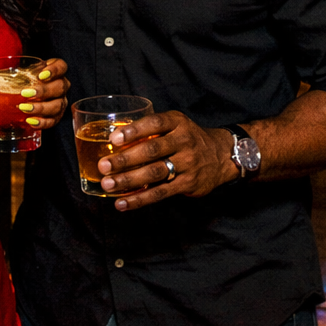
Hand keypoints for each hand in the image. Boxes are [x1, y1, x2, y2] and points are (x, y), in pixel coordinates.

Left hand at [0, 58, 69, 129]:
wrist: (24, 102)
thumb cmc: (18, 86)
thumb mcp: (6, 80)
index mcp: (50, 71)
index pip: (61, 66)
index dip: (55, 69)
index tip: (40, 74)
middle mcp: (59, 86)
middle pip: (60, 86)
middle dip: (44, 91)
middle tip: (26, 94)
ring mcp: (59, 102)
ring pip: (58, 105)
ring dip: (43, 108)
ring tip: (25, 110)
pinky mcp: (55, 118)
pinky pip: (54, 121)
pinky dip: (44, 122)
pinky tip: (31, 122)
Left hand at [100, 110, 238, 210]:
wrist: (222, 155)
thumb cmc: (189, 139)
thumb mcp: (176, 126)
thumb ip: (153, 131)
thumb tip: (115, 141)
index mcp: (178, 122)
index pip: (155, 124)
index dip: (134, 131)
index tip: (114, 138)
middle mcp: (184, 141)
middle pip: (152, 150)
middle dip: (125, 159)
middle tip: (103, 166)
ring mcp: (188, 163)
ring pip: (155, 173)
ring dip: (129, 180)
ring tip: (108, 185)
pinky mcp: (188, 184)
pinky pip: (161, 193)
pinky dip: (139, 199)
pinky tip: (122, 203)